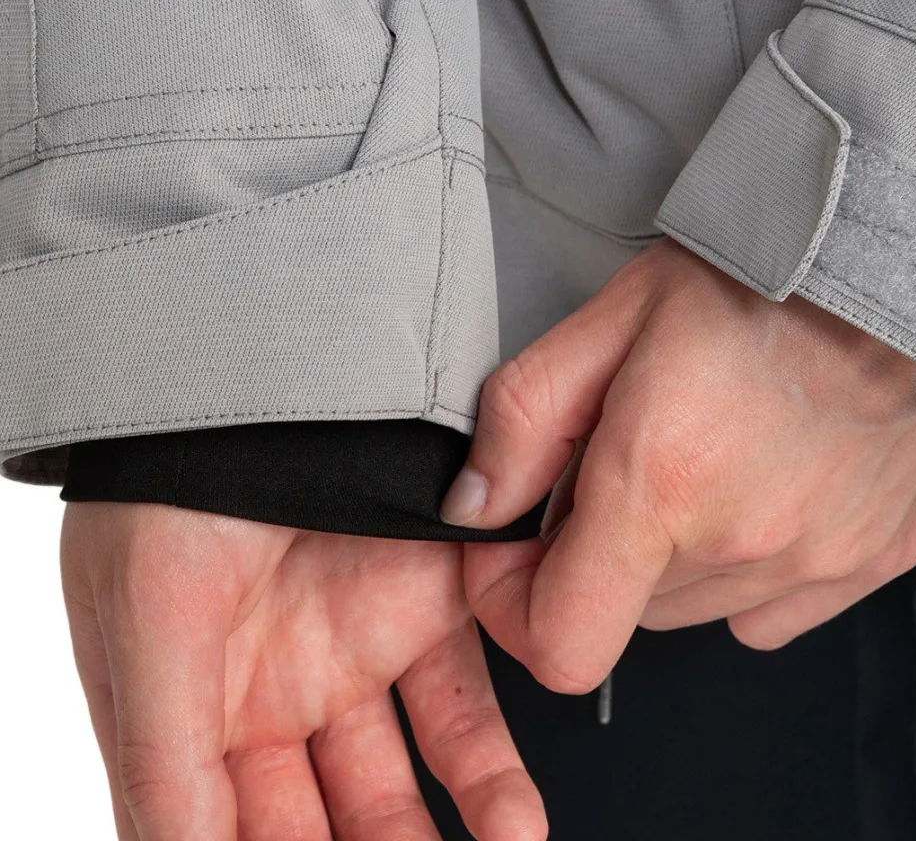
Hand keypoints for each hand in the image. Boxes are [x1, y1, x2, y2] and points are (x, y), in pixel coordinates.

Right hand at [61, 503, 546, 840]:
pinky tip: (510, 824)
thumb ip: (166, 764)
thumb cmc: (174, 487)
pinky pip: (465, 707)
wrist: (260, 376)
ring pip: (398, 783)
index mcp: (193, 711)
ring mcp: (355, 651)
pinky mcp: (428, 606)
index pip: (230, 833)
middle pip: (320, 824)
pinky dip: (491, 776)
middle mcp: (275, 692)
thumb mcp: (150, 631)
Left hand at [441, 239, 915, 691]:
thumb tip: (476, 507)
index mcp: (664, 482)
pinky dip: (754, 565)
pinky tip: (769, 480)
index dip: (516, 604)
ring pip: (702, 609)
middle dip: (604, 551)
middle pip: (629, 615)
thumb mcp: (621, 310)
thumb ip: (527, 417)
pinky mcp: (877, 561)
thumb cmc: (776, 266)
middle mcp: (745, 544)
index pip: (559, 643)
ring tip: (711, 451)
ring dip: (680, 555)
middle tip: (629, 454)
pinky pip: (779, 607)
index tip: (521, 547)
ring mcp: (821, 562)